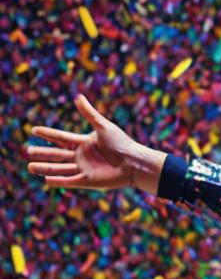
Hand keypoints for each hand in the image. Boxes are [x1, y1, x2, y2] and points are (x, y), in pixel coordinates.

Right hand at [23, 94, 166, 192]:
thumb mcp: (103, 126)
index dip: (47, 134)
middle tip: (27, 150)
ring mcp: (84, 169)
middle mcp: (81, 156)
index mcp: (83, 142)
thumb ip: (89, 113)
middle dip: (42, 153)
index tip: (34, 130)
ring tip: (30, 166)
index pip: (60, 138)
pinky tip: (46, 180)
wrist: (135, 162)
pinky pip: (70, 181)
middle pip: (57, 154)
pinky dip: (59, 181)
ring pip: (60, 168)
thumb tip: (78, 96)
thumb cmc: (122, 143)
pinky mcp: (89, 180)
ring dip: (45, 168)